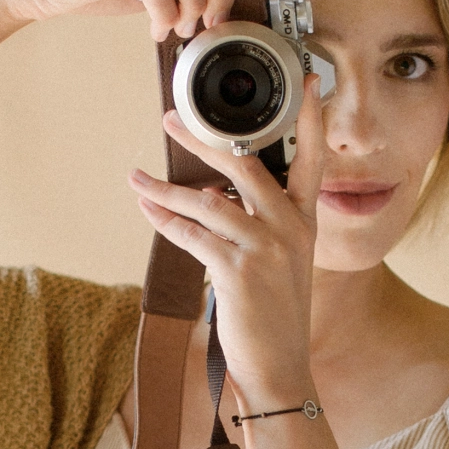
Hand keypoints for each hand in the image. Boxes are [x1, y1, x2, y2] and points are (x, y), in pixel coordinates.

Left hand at [127, 73, 328, 408]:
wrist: (279, 367)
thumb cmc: (275, 317)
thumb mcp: (281, 264)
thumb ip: (256, 225)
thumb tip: (213, 196)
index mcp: (305, 222)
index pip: (312, 158)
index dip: (311, 118)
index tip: (309, 80)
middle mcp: (289, 228)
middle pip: (243, 165)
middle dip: (201, 139)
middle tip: (169, 120)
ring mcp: (265, 248)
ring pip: (206, 200)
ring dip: (165, 190)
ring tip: (136, 181)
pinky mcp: (237, 271)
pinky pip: (191, 235)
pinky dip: (164, 222)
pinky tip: (147, 212)